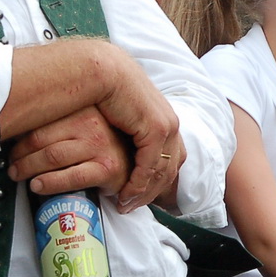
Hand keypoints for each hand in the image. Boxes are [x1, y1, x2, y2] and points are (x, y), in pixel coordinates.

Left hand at [9, 107, 134, 200]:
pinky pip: (71, 177)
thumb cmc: (105, 144)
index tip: (10, 146)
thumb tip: (20, 128)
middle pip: (41, 138)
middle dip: (20, 155)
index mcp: (82, 109)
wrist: (138, 161)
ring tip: (19, 175)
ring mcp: (100, 145)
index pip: (41, 120)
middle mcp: (91, 124)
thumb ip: (61, 123)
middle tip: (11, 165)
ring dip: (28, 168)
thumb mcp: (84, 124)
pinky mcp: (107, 168)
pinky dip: (49, 183)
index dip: (19, 136)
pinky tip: (38, 186)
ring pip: (52, 157)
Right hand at [89, 46, 186, 208]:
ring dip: (144, 193)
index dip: (157, 182)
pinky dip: (138, 184)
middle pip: (170, 170)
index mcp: (166, 121)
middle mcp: (172, 124)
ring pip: (162, 172)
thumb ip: (129, 133)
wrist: (104, 69)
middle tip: (132, 207)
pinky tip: (124, 194)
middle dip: (152, 193)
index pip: (170, 160)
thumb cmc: (106, 91)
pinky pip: (150, 165)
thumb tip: (122, 149)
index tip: (138, 197)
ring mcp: (167, 126)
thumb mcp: (124, 116)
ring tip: (125, 206)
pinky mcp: (156, 128)